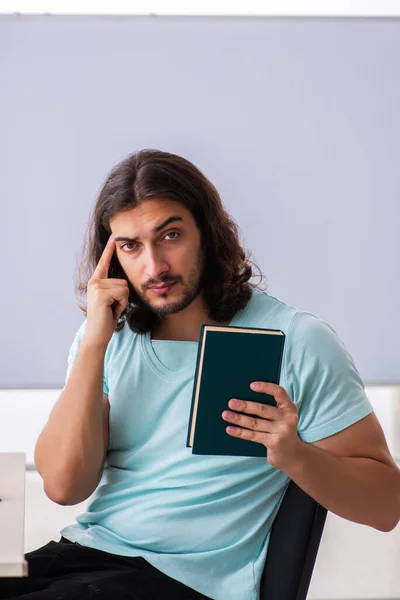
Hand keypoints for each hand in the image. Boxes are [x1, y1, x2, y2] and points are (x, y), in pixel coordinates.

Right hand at [84, 234, 129, 349]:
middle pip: (123, 281)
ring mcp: (96, 287)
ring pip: (124, 287)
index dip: (109, 249)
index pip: (104, 262)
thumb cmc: (106, 320)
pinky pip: (123, 294)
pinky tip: (112, 311)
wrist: (97, 335)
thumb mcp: (111, 301)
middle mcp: (94, 282)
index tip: (114, 234)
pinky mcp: (101, 293)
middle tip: (113, 308)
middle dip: (123, 297)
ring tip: (112, 310)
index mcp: (96, 282)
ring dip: (123, 302)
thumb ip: (114, 289)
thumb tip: (125, 284)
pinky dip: (122, 305)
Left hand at [222, 381, 300, 470]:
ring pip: (255, 423)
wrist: (292, 454)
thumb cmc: (281, 430)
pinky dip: (240, 432)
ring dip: (239, 419)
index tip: (251, 385)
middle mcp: (288, 418)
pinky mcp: (274, 443)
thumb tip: (244, 397)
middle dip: (245, 406)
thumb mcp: (281, 417)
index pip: (279, 392)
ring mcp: (282, 431)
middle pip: (263, 410)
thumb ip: (270, 407)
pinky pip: (253, 435)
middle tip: (231, 403)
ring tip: (226, 415)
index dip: (266, 387)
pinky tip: (230, 429)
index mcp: (289, 407)